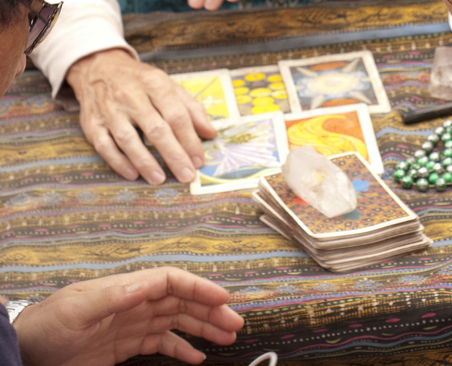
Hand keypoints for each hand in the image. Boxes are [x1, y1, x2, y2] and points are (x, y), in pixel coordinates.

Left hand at [15, 266, 242, 365]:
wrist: (27, 350)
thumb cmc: (49, 324)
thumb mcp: (78, 308)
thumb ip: (112, 296)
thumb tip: (147, 284)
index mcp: (127, 289)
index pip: (171, 282)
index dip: (199, 287)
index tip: (223, 298)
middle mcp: (134, 303)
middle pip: (181, 301)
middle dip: (210, 309)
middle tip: (235, 324)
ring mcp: (132, 323)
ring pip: (177, 321)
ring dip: (203, 327)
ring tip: (227, 337)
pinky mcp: (126, 345)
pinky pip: (162, 343)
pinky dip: (181, 348)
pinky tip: (197, 357)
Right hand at [66, 50, 216, 184]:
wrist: (99, 67)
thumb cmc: (139, 80)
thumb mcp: (167, 84)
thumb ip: (190, 107)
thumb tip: (210, 133)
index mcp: (155, 84)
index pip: (177, 114)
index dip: (190, 139)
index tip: (199, 160)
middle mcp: (131, 96)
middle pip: (156, 129)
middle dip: (174, 155)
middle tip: (187, 176)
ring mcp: (110, 111)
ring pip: (128, 139)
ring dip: (146, 162)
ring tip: (160, 179)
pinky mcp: (92, 124)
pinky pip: (104, 146)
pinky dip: (118, 162)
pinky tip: (133, 174)